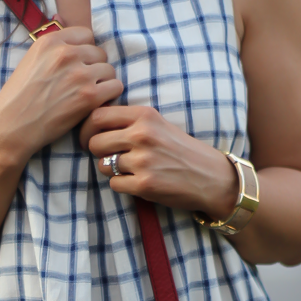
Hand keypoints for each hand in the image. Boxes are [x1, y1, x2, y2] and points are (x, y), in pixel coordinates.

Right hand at [0, 27, 123, 162]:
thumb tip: (61, 15)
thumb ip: (51, 44)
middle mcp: (66, 54)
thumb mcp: (30, 60)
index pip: (86, 34)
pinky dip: (109, 96)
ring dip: (102, 83)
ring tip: (87, 95)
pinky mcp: (89, 96)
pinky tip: (95, 104)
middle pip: (99, 53)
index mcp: (50, 41)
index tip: (77, 65)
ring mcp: (79, 74)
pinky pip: (115, 87)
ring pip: (110, 70)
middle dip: (94, 68)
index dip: (84, 51)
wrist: (11, 127)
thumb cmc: (18, 97)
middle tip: (81, 84)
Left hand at [80, 104, 239, 216]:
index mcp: (145, 115)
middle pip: (95, 142)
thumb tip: (92, 124)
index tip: (91, 136)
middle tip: (108, 156)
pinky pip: (114, 184)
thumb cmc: (181, 150)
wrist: (211, 177)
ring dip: (110, 170)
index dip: (88, 128)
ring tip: (129, 169)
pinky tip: (138, 182)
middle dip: (97, 152)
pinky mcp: (145, 184)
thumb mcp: (158, 124)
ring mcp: (144, 160)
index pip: (98, 115)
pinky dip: (122, 185)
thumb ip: (129, 121)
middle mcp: (143, 135)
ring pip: (102, 165)